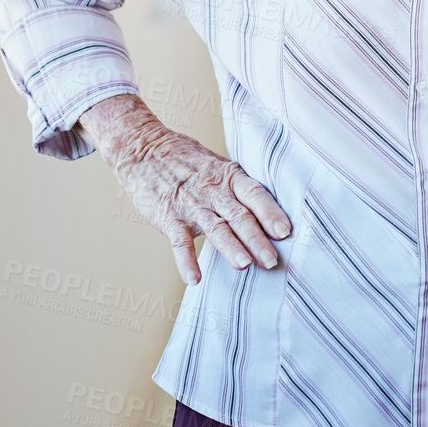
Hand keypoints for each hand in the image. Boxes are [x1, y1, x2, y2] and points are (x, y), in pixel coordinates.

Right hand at [77, 94, 291, 285]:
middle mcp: (213, 191)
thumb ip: (238, 187)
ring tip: (245, 265)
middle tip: (272, 260)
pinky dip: (186, 261)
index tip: (286, 231)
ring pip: (215, 228)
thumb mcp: (217, 165)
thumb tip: (269, 212)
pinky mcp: (169, 217)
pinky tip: (194, 279)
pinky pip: (179, 242)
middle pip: (239, 216)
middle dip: (257, 240)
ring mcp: (190, 205)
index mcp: (228, 176)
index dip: (271, 213)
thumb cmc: (183, 159)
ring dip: (231, 248)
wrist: (141, 148)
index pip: (255, 194)